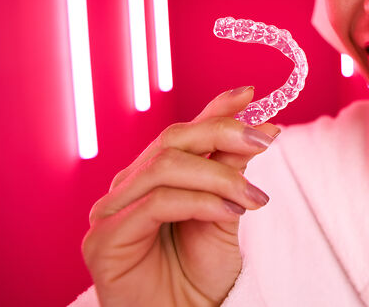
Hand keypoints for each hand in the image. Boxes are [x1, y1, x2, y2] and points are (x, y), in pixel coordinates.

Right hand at [82, 86, 277, 305]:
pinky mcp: (104, 239)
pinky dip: (201, 202)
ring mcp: (111, 210)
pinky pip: (157, 203)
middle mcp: (129, 186)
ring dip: (218, 176)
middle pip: (171, 140)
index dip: (215, 109)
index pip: (184, 132)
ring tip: (253, 199)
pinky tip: (231, 213)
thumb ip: (232, 170)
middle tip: (263, 142)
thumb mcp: (226, 212)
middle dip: (222, 134)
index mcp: (154, 176)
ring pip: (165, 167)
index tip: (250, 94)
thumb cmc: (200, 273)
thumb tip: (263, 126)